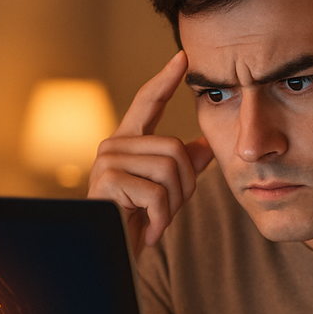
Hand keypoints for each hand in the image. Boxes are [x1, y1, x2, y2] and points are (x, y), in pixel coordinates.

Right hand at [87, 51, 213, 255]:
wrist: (110, 256)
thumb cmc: (136, 223)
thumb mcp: (167, 192)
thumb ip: (183, 167)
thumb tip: (205, 148)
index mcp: (127, 142)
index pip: (148, 102)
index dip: (165, 79)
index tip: (183, 56)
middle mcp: (113, 145)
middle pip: (175, 149)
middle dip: (185, 186)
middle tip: (168, 212)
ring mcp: (107, 160)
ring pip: (170, 169)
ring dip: (173, 205)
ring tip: (156, 221)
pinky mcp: (107, 180)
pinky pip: (157, 193)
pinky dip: (161, 219)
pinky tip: (149, 231)